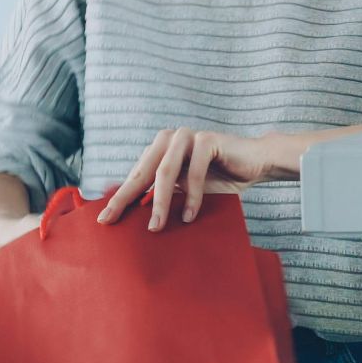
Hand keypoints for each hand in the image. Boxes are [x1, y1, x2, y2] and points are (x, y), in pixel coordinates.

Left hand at [97, 128, 278, 230]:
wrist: (257, 163)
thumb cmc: (221, 179)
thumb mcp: (185, 189)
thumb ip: (163, 194)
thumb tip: (133, 218)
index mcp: (160, 149)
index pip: (135, 176)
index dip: (120, 198)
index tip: (104, 220)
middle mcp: (169, 139)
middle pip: (143, 172)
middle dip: (127, 199)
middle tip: (115, 221)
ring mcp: (187, 136)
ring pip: (166, 172)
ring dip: (160, 202)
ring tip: (156, 226)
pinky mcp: (207, 139)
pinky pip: (194, 172)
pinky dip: (192, 196)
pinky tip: (189, 216)